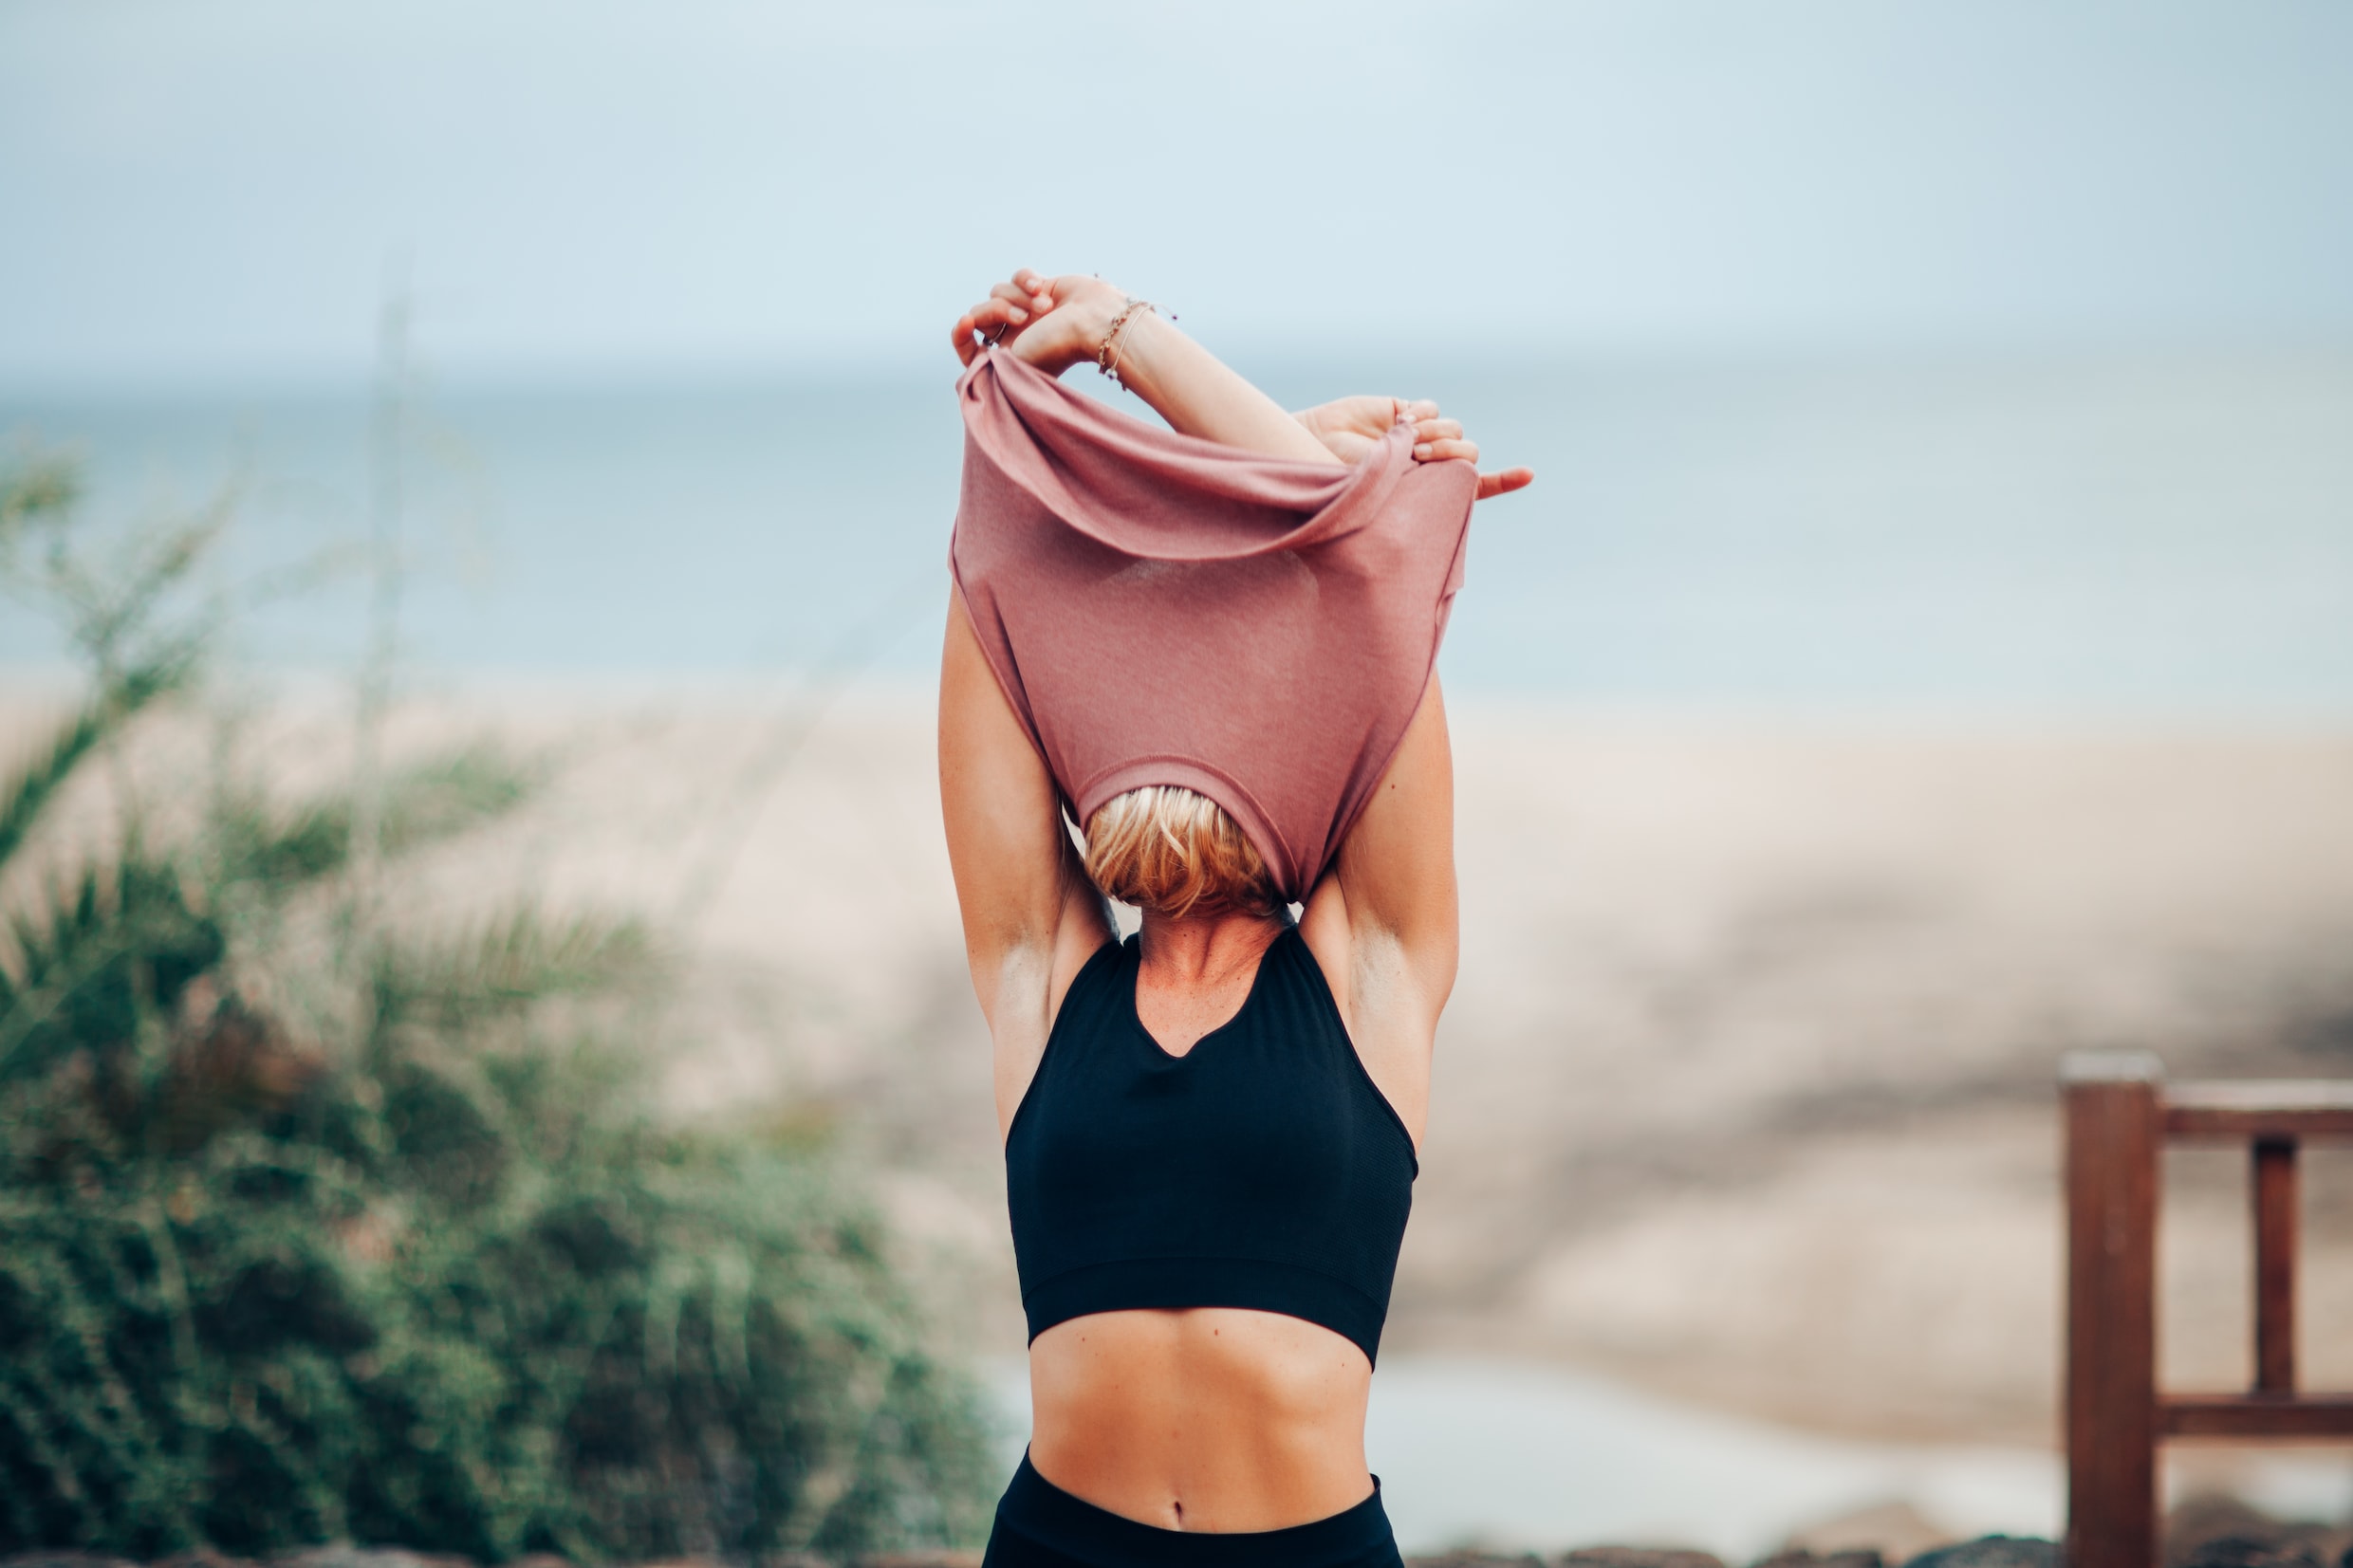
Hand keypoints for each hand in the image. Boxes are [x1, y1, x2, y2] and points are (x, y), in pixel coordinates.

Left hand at [951, 268, 1129, 375]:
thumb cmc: (1060, 347)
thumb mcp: (1016, 361)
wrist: (1096, 322)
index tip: (965, 323)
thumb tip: (968, 333)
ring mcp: (1027, 312)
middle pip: (980, 314)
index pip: (970, 351)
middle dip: (996, 312)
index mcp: (1008, 361)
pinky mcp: (1039, 289)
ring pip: (997, 291)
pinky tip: (1043, 289)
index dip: (960, 337)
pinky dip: (1027, 280)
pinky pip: (1017, 276)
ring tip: (1043, 307)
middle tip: (1023, 319)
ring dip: (1017, 296)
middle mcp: (1016, 338)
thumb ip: (987, 356)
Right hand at [1293, 397, 1534, 501]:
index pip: (1474, 488)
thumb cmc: (1342, 482)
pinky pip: (1433, 408)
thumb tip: (1465, 465)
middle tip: (1421, 456)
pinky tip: (1400, 422)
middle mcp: (1427, 466)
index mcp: (1427, 494)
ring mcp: (1418, 437)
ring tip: (1405, 439)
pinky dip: (1422, 414)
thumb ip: (1423, 484)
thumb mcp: (1385, 495)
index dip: (1502, 480)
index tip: (1529, 474)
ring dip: (1435, 433)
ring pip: (1455, 428)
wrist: (1310, 447)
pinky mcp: (1406, 413)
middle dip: (1451, 453)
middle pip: (1468, 452)